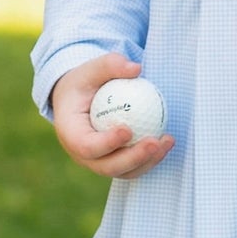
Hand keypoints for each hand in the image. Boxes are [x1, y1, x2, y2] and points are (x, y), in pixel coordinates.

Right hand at [50, 54, 174, 179]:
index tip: (128, 130)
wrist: (77, 100)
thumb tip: (137, 69)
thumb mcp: (90, 69)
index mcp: (70, 134)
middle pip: (107, 167)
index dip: (107, 143)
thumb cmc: (83, 83)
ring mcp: (98, 163)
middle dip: (133, 158)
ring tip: (167, 141)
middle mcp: (81, 155)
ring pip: (124, 172)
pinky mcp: (113, 163)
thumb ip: (110, 65)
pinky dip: (151, 158)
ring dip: (148, 161)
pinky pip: (134, 167)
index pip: (86, 146)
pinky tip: (166, 141)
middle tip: (154, 141)